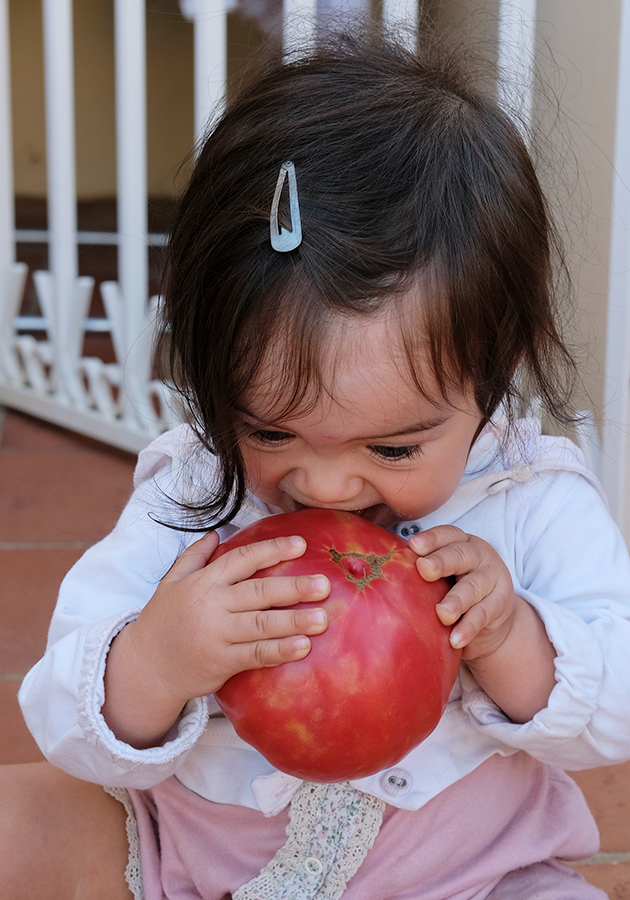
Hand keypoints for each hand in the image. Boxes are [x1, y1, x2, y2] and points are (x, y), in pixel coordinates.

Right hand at [102, 531, 329, 746]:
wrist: (144, 666)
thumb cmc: (162, 620)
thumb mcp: (171, 582)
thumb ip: (194, 556)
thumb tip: (216, 534)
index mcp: (204, 581)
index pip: (242, 559)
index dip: (272, 550)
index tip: (301, 545)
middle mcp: (212, 605)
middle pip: (259, 591)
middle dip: (294, 587)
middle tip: (325, 584)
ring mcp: (216, 634)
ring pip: (262, 624)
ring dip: (294, 621)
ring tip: (323, 618)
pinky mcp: (220, 662)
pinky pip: (255, 654)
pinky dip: (279, 651)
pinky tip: (302, 648)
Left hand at [408, 525, 555, 722]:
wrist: (489, 622)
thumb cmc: (452, 590)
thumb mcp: (439, 577)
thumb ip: (419, 569)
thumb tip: (373, 570)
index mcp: (461, 542)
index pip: (448, 534)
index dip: (431, 539)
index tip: (412, 546)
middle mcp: (480, 555)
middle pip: (461, 555)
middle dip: (442, 561)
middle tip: (424, 570)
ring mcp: (494, 578)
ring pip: (474, 586)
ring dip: (457, 600)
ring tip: (442, 613)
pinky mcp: (501, 605)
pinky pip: (483, 616)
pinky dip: (468, 628)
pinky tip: (455, 639)